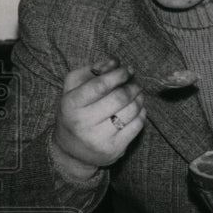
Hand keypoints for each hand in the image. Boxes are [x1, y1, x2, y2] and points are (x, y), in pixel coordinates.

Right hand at [51, 56, 144, 180]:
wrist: (72, 150)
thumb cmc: (76, 111)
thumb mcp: (75, 87)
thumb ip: (93, 70)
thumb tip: (116, 62)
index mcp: (70, 104)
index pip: (100, 85)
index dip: (118, 74)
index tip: (128, 70)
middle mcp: (83, 122)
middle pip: (119, 98)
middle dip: (132, 86)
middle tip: (135, 83)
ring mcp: (99, 138)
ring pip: (131, 111)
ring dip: (139, 98)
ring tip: (137, 94)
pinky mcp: (114, 149)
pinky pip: (137, 126)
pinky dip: (141, 113)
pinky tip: (137, 109)